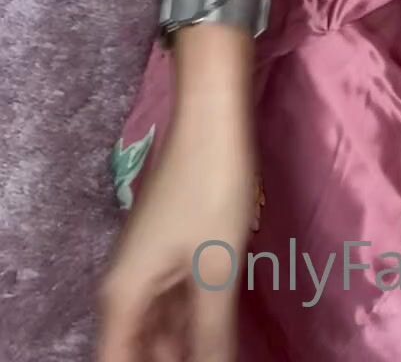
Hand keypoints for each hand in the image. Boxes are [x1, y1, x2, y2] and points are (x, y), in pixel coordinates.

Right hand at [97, 104, 258, 361]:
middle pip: (139, 349)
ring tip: (224, 348)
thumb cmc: (210, 188)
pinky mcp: (169, 251)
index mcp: (122, 297)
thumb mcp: (217, 272)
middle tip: (217, 355)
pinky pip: (175, 301)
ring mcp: (147, 267)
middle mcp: (124, 286)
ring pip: (160, 327)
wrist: (211, 116)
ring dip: (187, 343)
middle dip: (173, 359)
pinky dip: (195, 319)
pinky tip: (224, 329)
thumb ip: (211, 338)